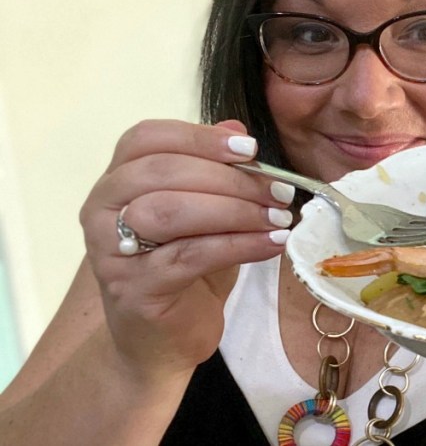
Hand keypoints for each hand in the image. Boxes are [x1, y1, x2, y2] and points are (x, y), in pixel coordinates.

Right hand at [80, 119, 293, 381]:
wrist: (163, 339)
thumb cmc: (186, 267)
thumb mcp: (206, 211)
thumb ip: (215, 169)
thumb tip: (237, 129)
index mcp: (118, 178)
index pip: (147, 139)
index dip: (199, 137)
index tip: (251, 150)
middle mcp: (102, 208)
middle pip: (162, 172)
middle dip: (230, 178)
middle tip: (279, 191)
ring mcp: (111, 250)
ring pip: (172, 212)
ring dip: (235, 211)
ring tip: (279, 218)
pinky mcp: (134, 287)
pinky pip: (190, 256)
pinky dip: (239, 245)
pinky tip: (272, 244)